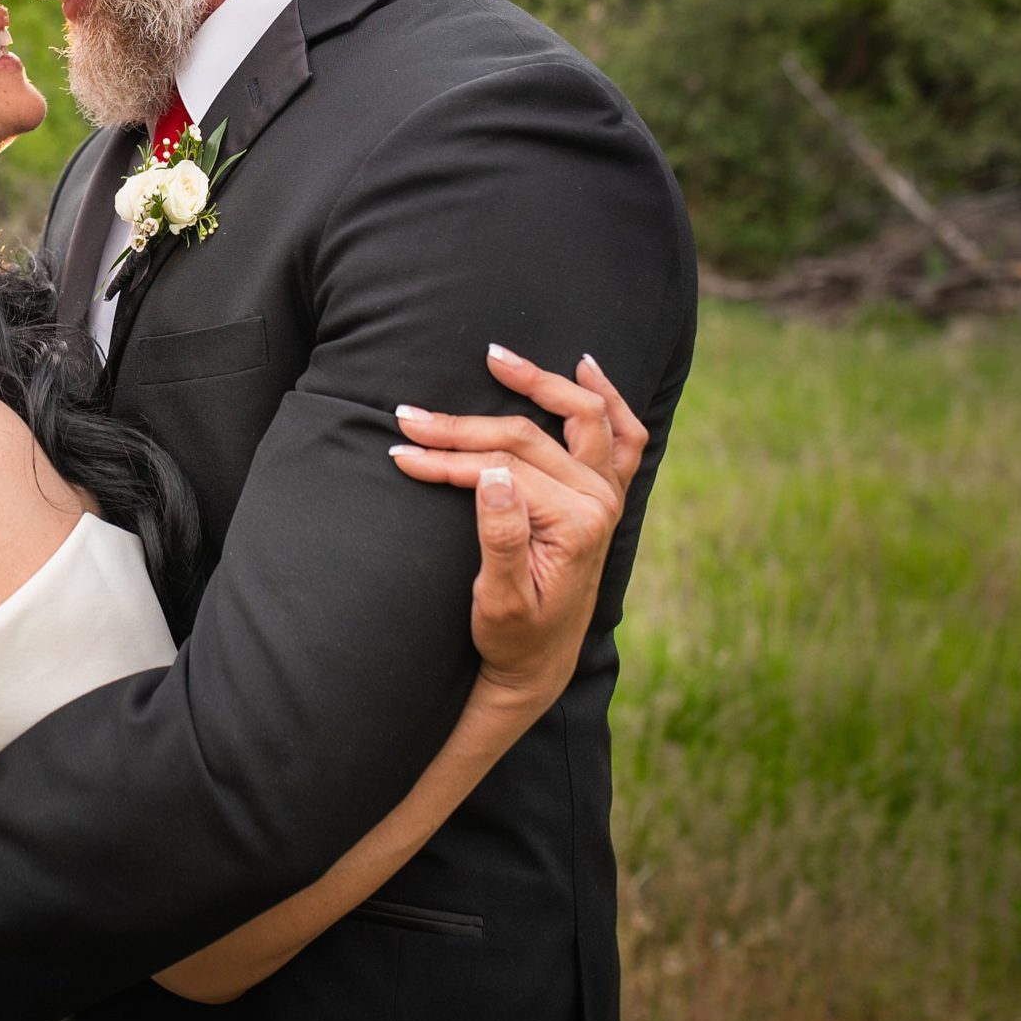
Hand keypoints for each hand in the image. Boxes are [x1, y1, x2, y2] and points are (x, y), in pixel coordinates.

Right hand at [389, 347, 645, 705]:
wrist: (539, 662)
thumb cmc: (513, 636)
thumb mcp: (498, 600)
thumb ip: (501, 537)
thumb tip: (490, 475)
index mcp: (577, 525)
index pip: (502, 469)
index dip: (447, 459)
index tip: (400, 453)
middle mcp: (600, 502)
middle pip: (527, 438)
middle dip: (461, 426)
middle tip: (408, 415)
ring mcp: (607, 494)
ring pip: (579, 417)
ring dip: (538, 383)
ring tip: (496, 358)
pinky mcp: (604, 494)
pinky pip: (620, 436)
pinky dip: (607, 398)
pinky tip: (585, 367)